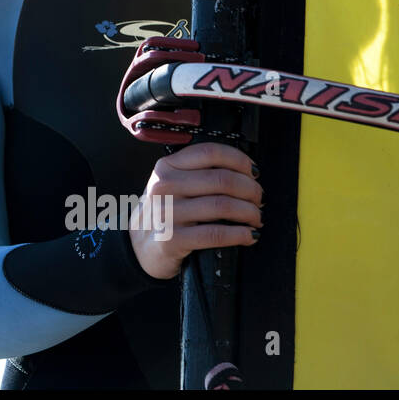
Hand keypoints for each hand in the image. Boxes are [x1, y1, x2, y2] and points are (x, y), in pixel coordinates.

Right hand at [127, 142, 262, 279]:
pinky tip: (249, 235)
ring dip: (249, 212)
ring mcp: (166, 213)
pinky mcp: (172, 239)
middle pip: (222, 180)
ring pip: (222, 206)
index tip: (254, 172)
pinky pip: (216, 234)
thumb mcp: (171, 184)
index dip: (239, 160)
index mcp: (166, 167)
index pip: (210, 152)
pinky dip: (240, 234)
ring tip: (256, 218)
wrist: (139, 247)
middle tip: (259, 200)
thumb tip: (245, 173)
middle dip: (250, 190)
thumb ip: (198, 172)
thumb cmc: (165, 212)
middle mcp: (164, 186)